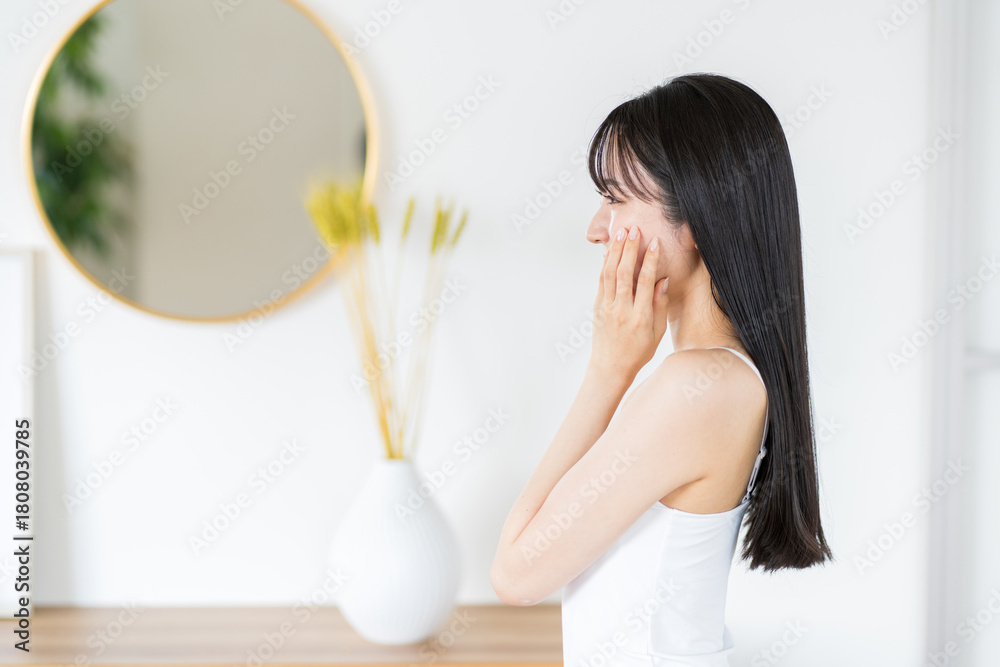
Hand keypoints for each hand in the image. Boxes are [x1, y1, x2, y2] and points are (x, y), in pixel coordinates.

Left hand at [590, 226, 669, 381]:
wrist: (610, 367)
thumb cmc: (638, 351)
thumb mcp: (656, 333)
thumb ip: (660, 306)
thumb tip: (662, 281)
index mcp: (641, 317)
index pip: (645, 282)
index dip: (651, 260)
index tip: (655, 242)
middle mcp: (622, 310)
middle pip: (625, 273)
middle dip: (630, 249)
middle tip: (634, 229)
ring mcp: (607, 308)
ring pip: (610, 274)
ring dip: (615, 252)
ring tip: (621, 233)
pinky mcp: (597, 307)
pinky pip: (601, 282)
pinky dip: (605, 265)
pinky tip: (610, 251)